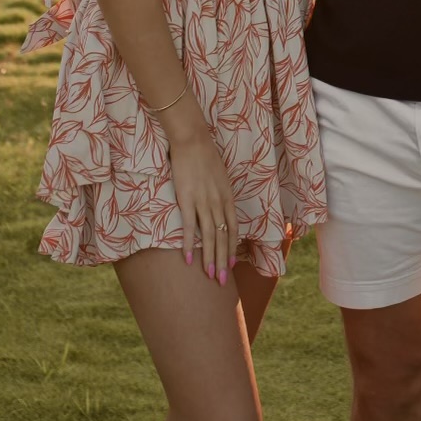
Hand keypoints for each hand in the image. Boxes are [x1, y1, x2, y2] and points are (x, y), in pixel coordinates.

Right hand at [167, 121, 239, 285]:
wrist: (193, 140)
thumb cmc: (205, 156)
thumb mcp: (220, 176)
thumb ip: (220, 193)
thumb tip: (218, 207)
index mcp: (228, 197)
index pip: (233, 229)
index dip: (232, 248)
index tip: (231, 264)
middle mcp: (219, 203)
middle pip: (223, 238)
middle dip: (222, 261)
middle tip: (221, 280)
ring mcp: (203, 202)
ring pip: (210, 237)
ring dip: (210, 259)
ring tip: (210, 276)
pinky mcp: (187, 199)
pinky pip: (190, 227)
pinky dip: (190, 245)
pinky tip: (188, 258)